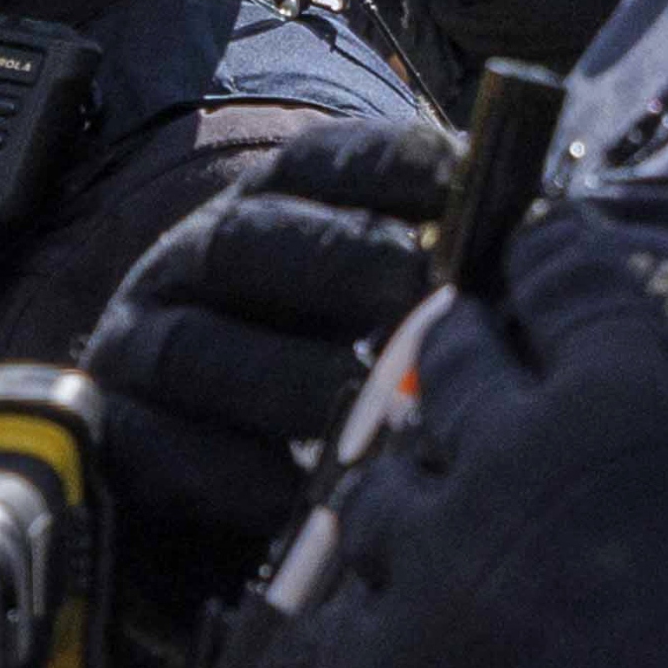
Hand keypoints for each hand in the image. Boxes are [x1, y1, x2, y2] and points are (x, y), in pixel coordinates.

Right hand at [72, 106, 465, 563]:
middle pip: (249, 242)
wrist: (218, 505)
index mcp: (271, 215)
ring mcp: (142, 350)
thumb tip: (551, 239)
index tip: (458, 177)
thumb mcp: (393, 317)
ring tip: (356, 406)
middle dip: (335, 257)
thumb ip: (451, 275)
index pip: (321, 163)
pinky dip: (230, 474)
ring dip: (285, 376)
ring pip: (198, 347)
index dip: (387, 164)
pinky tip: (294, 495)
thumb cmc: (340, 394)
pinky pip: (159, 449)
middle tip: (412, 287)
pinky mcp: (115, 440)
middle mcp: (194, 267)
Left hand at [280, 253, 667, 667]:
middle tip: (461, 342)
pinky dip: (361, 617)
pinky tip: (373, 619)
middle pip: (451, 371)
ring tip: (416, 491)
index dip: (550, 255)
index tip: (535, 237)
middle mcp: (504, 459)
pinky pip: (342, 624)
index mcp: (620, 399)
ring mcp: (434, 564)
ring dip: (403, 488)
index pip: (566, 283)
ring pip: (380, 494)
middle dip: (460, 349)